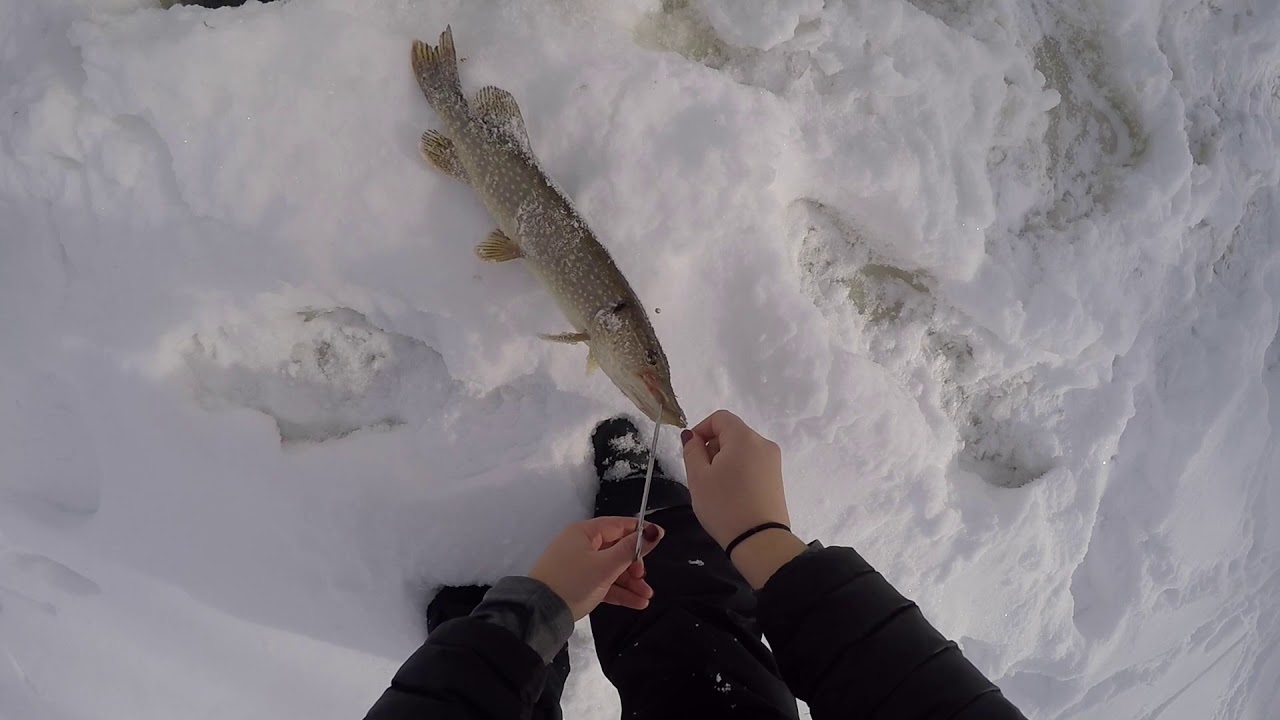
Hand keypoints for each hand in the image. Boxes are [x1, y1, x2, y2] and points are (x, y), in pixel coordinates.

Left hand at [528, 517, 663, 620]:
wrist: (540, 613)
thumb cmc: (573, 582)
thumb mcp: (605, 566)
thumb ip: (631, 549)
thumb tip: (655, 531)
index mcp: (585, 532)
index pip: (619, 525)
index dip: (640, 532)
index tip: (660, 539)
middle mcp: (582, 545)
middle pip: (617, 549)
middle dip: (635, 564)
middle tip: (643, 578)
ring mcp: (579, 566)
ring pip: (612, 569)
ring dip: (630, 582)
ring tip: (647, 597)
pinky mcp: (579, 584)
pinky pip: (604, 583)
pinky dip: (619, 591)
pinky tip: (637, 603)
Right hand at [681, 410, 790, 549]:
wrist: (759, 541)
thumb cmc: (724, 506)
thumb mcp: (698, 477)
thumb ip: (692, 450)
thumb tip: (692, 436)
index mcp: (745, 438)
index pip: (720, 418)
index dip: (701, 429)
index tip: (691, 452)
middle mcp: (763, 444)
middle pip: (732, 432)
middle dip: (712, 447)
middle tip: (701, 474)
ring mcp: (773, 461)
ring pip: (741, 449)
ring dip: (724, 460)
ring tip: (716, 487)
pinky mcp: (776, 478)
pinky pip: (752, 463)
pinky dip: (737, 470)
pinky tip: (731, 493)